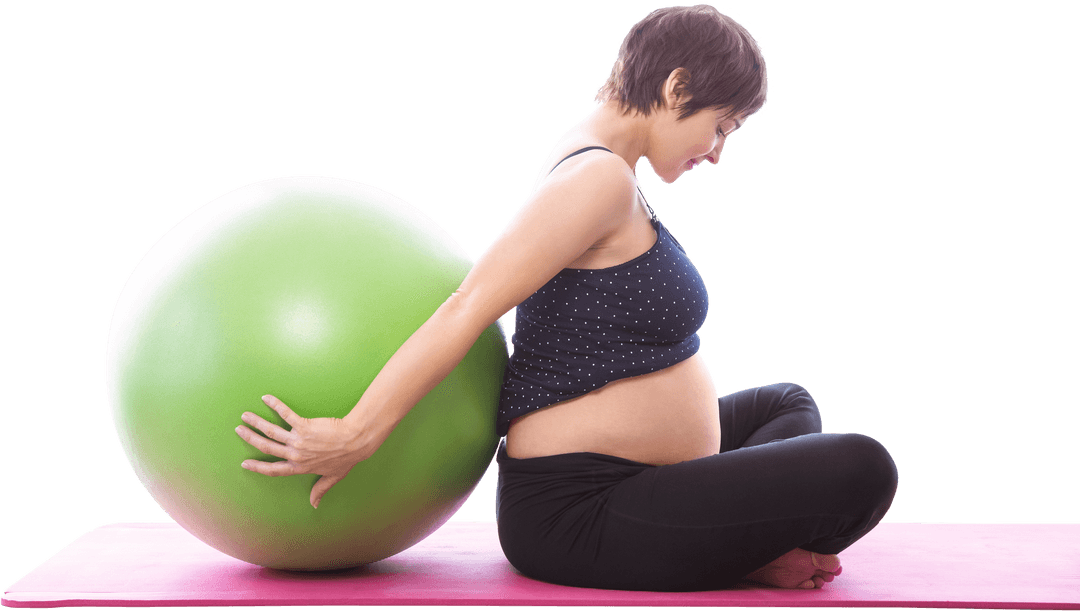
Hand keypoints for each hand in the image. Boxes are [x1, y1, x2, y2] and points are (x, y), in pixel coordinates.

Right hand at [235, 395, 374, 508]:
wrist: (356, 440)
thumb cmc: (347, 458)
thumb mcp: (333, 477)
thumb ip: (321, 489)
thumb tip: (314, 505)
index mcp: (300, 467)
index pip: (274, 469)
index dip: (259, 467)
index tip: (246, 464)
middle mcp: (296, 455)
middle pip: (267, 447)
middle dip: (250, 439)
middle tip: (239, 430)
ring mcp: (298, 440)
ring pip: (271, 431)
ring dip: (256, 422)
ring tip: (245, 415)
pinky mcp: (304, 425)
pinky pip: (286, 414)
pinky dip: (275, 405)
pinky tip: (266, 398)